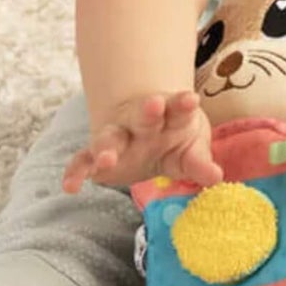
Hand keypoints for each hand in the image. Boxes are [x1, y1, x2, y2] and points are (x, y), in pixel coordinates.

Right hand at [61, 91, 222, 192]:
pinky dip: (75, 171)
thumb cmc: (176, 138)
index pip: (178, 109)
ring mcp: (117, 136)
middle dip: (148, 111)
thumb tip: (216, 178)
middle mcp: (141, 123)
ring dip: (107, 146)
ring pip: (110, 137)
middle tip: (154, 105)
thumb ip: (200, 163)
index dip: (183, 104)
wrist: (148, 129)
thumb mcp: (192, 149)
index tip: (192, 99)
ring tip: (106, 159)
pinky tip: (70, 187)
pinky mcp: (99, 154)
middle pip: (143, 115)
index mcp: (170, 117)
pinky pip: (83, 159)